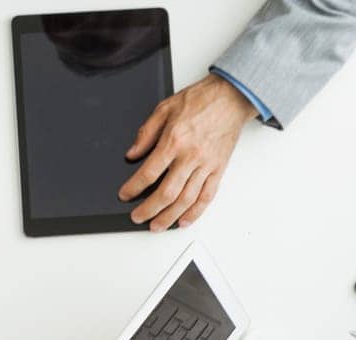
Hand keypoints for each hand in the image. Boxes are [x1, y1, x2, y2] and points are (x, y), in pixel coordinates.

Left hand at [118, 74, 255, 231]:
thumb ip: (146, 133)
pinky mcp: (218, 169)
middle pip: (167, 193)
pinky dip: (195, 212)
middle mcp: (190, 156)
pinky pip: (207, 196)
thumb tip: (132, 154)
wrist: (230, 97)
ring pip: (186, 200)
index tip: (125, 195)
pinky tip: (184, 221)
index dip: (134, 187)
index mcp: (174, 141)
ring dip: (169, 217)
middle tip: (137, 217)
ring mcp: (206, 165)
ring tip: (157, 226)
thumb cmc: (200, 100)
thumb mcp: (165, 108)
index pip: (149, 172)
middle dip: (149, 209)